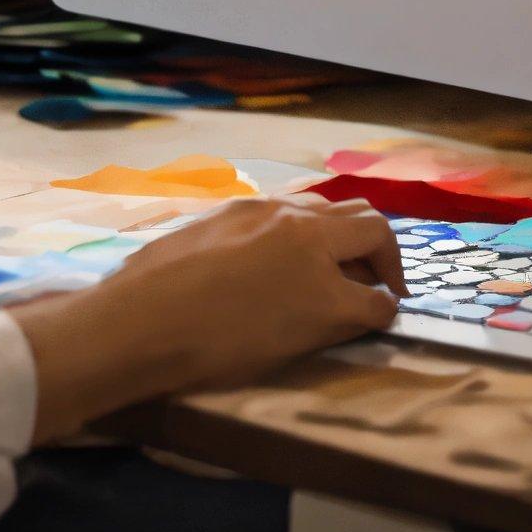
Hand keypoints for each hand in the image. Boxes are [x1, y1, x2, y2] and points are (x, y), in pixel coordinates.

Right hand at [13, 193, 404, 441]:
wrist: (147, 320)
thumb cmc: (151, 287)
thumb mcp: (195, 240)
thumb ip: (230, 237)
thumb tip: (238, 251)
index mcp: (256, 207)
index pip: (317, 206)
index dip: (334, 232)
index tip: (335, 255)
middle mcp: (291, 221)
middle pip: (361, 213)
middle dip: (374, 243)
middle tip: (371, 274)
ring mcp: (312, 259)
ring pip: (377, 238)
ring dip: (383, 267)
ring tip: (378, 296)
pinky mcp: (323, 307)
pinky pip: (374, 304)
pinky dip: (382, 311)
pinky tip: (372, 325)